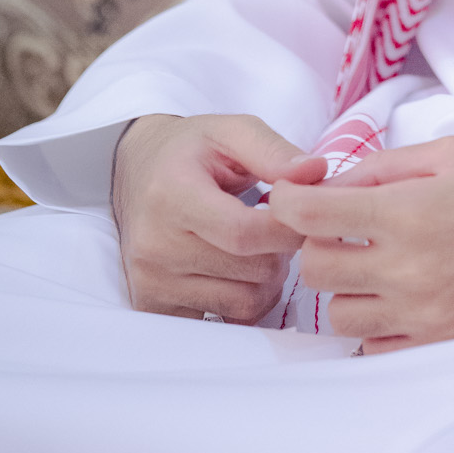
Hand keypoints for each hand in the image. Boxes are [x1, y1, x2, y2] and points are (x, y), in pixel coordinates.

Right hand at [111, 112, 327, 322]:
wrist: (137, 171)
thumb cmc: (191, 150)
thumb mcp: (232, 131)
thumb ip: (274, 151)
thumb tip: (316, 172)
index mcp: (172, 194)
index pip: (244, 233)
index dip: (288, 229)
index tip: (304, 215)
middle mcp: (155, 245)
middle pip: (252, 271)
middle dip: (282, 251)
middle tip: (278, 226)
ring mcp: (151, 282)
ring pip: (246, 303)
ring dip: (268, 279)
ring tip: (259, 246)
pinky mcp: (154, 307)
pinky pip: (226, 322)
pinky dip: (245, 299)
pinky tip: (238, 268)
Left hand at [267, 136, 453, 352]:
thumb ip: (386, 166)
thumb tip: (334, 182)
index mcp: (408, 213)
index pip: (311, 215)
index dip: (287, 201)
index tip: (290, 197)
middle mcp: (407, 270)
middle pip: (315, 269)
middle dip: (318, 243)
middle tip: (342, 229)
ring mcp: (422, 315)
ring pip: (338, 315)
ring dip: (346, 287)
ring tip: (375, 264)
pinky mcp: (439, 346)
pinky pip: (375, 348)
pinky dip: (374, 325)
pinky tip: (398, 297)